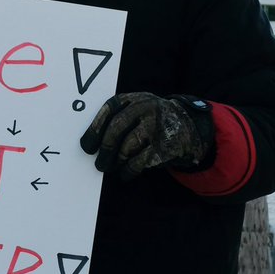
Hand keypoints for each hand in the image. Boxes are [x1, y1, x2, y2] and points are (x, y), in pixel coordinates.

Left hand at [80, 93, 213, 179]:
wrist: (188, 125)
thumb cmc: (151, 120)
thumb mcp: (137, 108)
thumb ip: (117, 117)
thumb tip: (91, 142)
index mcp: (134, 99)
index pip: (108, 110)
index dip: (94, 129)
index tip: (86, 146)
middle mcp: (145, 109)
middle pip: (116, 129)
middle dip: (104, 148)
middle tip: (98, 162)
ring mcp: (155, 127)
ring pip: (126, 147)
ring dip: (115, 161)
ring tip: (110, 167)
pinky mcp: (163, 147)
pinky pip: (138, 162)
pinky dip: (128, 170)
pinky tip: (125, 174)